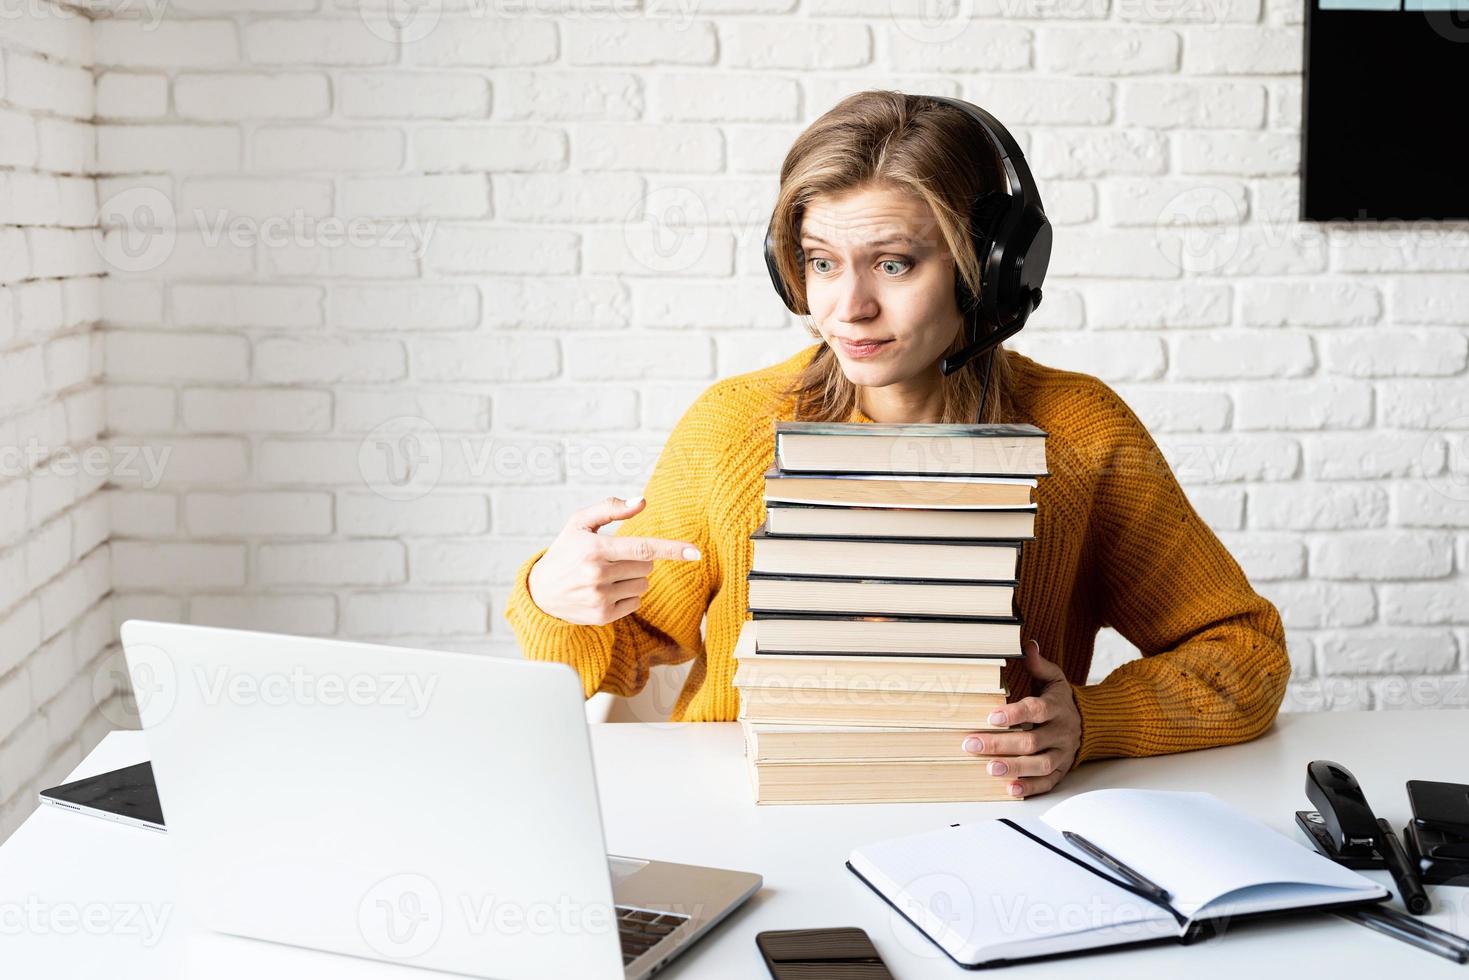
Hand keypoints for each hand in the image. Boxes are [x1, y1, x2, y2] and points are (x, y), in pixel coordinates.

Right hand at [527, 495, 701, 625]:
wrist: (541, 591)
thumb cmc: (566, 551)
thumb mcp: (580, 523)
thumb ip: (610, 508)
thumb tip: (642, 501)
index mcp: (595, 549)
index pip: (642, 548)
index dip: (672, 549)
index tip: (696, 552)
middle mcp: (597, 575)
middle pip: (646, 565)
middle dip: (637, 559)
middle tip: (612, 559)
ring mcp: (600, 598)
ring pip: (643, 584)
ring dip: (632, 578)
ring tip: (606, 576)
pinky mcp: (602, 616)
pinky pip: (635, 602)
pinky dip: (627, 596)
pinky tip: (605, 591)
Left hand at [962, 639, 1080, 797]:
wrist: (1092, 723)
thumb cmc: (1060, 700)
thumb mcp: (1053, 679)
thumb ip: (1038, 665)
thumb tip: (1026, 644)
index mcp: (1057, 706)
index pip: (1037, 710)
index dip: (1015, 714)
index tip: (991, 717)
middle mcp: (1061, 732)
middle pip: (1032, 741)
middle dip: (1001, 744)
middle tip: (972, 744)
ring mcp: (1062, 754)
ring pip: (1040, 764)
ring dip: (1015, 768)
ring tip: (990, 768)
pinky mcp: (1061, 771)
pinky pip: (1048, 782)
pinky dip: (1030, 788)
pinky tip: (1010, 789)